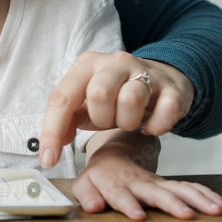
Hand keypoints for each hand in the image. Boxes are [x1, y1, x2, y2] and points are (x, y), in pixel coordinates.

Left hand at [39, 52, 194, 167]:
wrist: (160, 80)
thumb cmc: (116, 96)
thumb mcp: (86, 104)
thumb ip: (67, 120)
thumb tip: (52, 147)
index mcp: (86, 65)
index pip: (62, 97)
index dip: (52, 130)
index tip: (48, 160)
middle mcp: (114, 62)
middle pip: (99, 93)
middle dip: (102, 118)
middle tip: (110, 121)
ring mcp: (146, 72)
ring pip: (131, 100)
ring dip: (128, 122)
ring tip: (130, 120)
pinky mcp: (172, 87)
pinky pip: (165, 111)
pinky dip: (155, 126)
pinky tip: (150, 125)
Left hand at [75, 130, 221, 219]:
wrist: (112, 158)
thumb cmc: (98, 177)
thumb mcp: (84, 185)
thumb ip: (86, 196)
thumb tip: (93, 207)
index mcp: (115, 184)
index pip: (121, 195)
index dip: (128, 204)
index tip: (138, 215)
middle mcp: (138, 182)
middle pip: (156, 192)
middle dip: (171, 203)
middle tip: (185, 214)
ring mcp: (156, 183)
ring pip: (178, 188)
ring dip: (196, 199)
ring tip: (213, 210)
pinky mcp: (168, 185)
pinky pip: (189, 187)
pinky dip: (205, 194)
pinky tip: (219, 203)